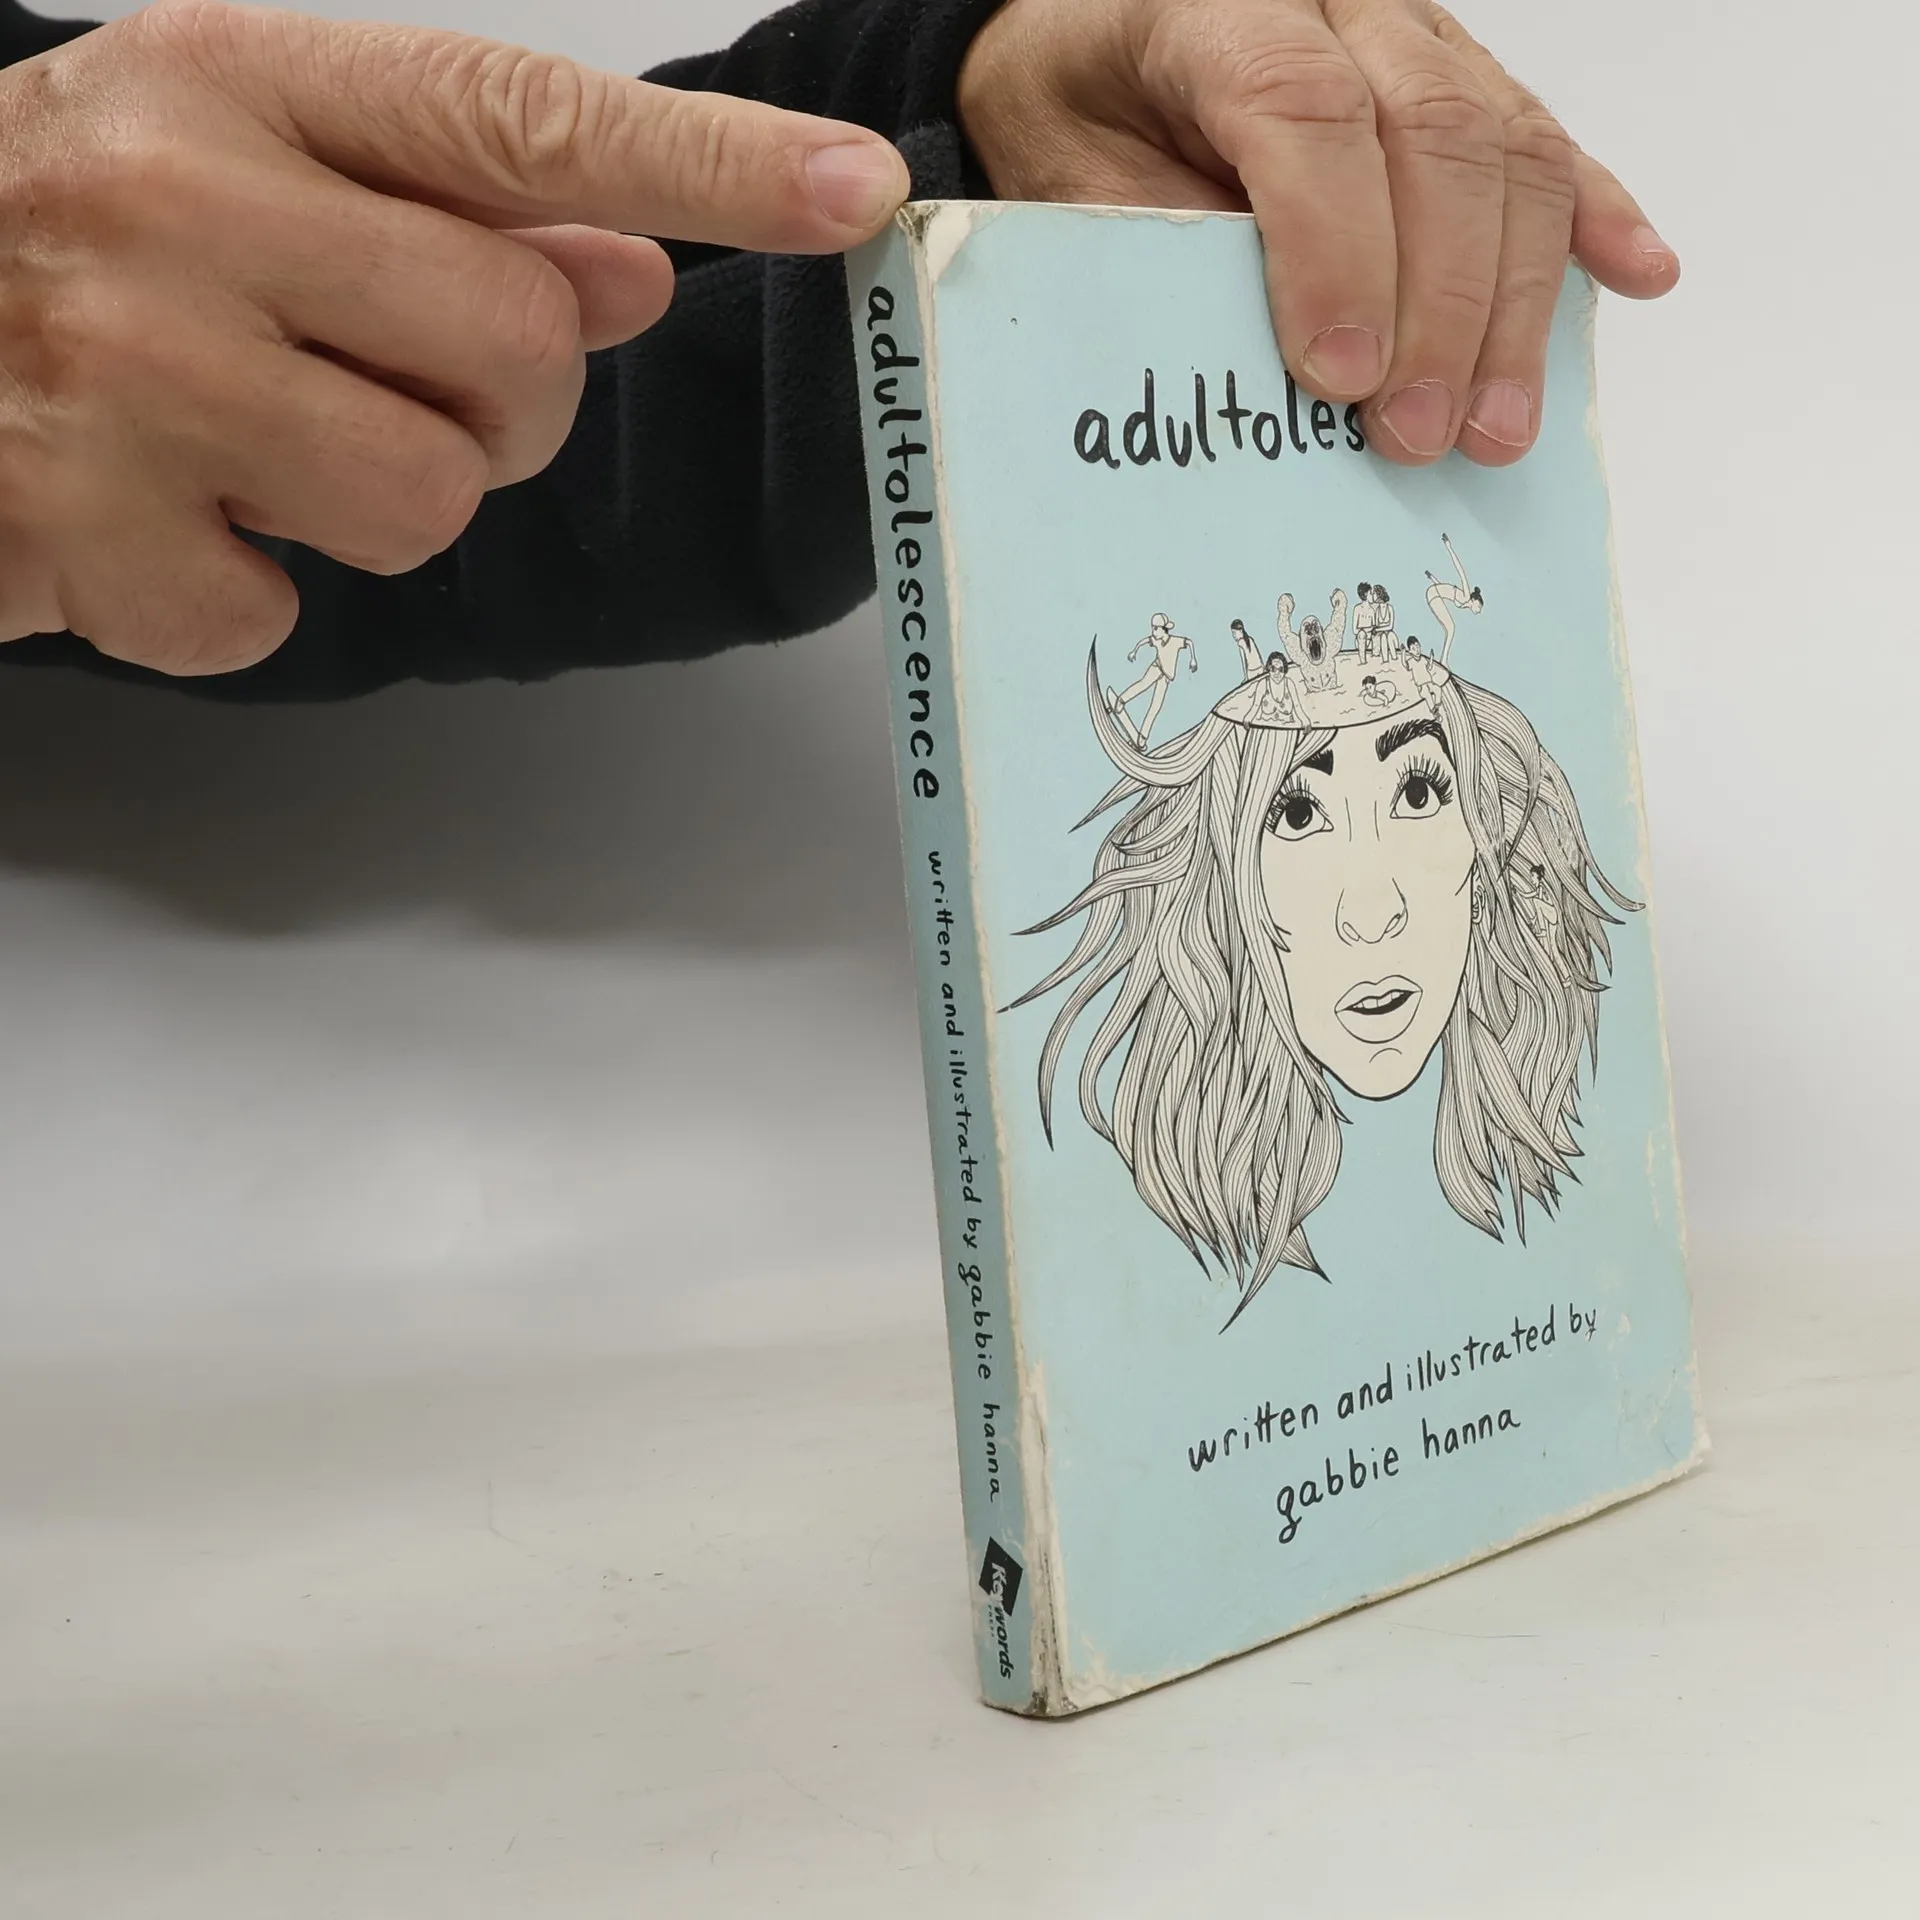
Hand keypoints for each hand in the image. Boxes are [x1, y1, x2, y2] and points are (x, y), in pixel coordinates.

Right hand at [0, 0, 908, 672]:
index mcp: (241, 87)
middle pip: (523, 343)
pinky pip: (286, 614)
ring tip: (255, 455)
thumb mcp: (235, 169)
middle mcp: (183, 199)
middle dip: (501, 406)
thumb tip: (633, 266)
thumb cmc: (56, 240)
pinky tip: (163, 523)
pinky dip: (243, 599)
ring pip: (433, 495)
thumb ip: (447, 216)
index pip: (523, 119)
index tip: (855, 192)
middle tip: (380, 389)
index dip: (711, 166)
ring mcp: (127, 364)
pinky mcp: (84, 526)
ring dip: (379, 507)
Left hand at [957, 0, 1677, 467]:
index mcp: (1225, 6)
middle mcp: (1342, 3)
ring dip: (1517, 301)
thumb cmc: (1080, 112)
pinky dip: (1596, 216)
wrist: (1094, 37)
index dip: (1334, 249)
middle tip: (1420, 438)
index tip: (1336, 376)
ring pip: (1507, 146)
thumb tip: (1258, 370)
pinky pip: (1546, 139)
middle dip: (1438, 305)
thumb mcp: (1070, 182)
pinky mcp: (1464, 72)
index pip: (1306, 111)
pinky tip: (1638, 276)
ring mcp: (1419, 31)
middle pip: (1433, 134)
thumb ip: (1157, 249)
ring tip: (1499, 427)